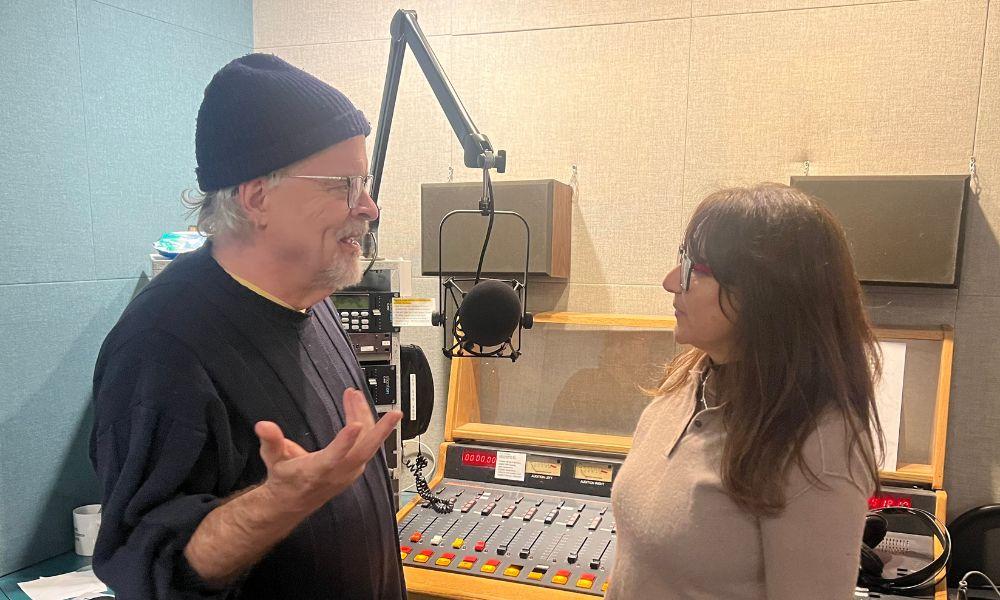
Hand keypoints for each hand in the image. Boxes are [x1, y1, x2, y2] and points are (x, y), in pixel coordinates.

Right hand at [254, 388, 401, 514]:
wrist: (292, 501)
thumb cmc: (284, 478)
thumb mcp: (272, 459)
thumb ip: (271, 442)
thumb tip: (262, 425)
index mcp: (318, 471)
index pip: (334, 457)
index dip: (345, 441)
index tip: (354, 424)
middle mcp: (339, 473)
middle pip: (365, 451)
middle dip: (381, 431)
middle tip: (395, 413)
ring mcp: (350, 471)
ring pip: (368, 445)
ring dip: (367, 419)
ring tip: (356, 396)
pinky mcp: (355, 467)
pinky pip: (367, 445)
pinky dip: (366, 426)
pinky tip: (358, 408)